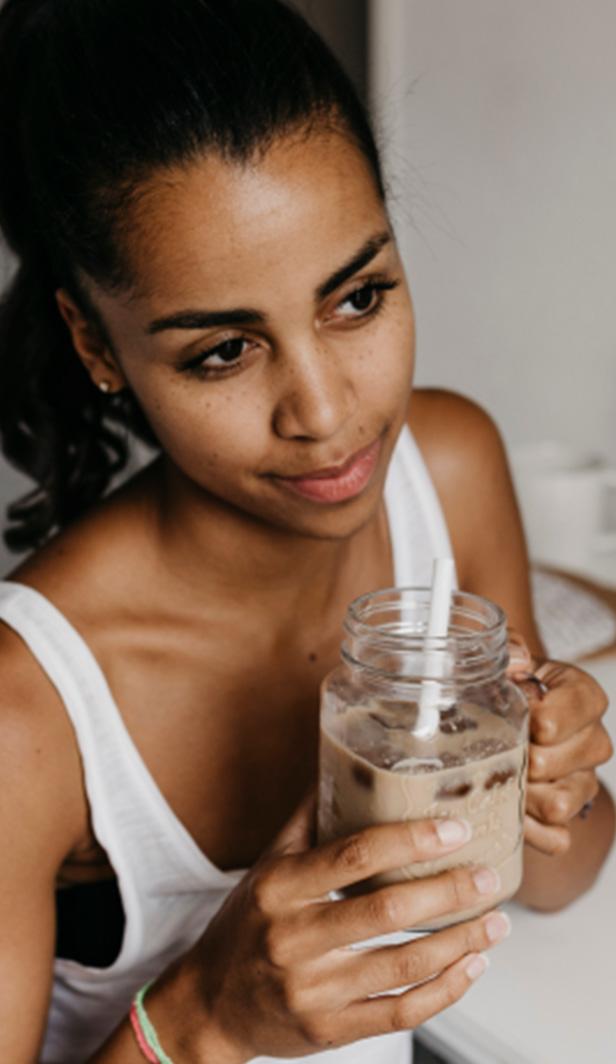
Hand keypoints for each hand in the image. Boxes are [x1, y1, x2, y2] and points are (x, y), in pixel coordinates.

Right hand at [181, 795, 508, 1060]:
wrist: (210, 1005)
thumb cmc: (247, 924)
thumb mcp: (267, 865)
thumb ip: (308, 817)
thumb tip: (345, 761)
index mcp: (280, 887)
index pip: (353, 855)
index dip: (410, 839)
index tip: (455, 828)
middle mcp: (294, 937)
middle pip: (386, 910)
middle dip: (449, 892)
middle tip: (489, 878)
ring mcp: (312, 989)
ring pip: (404, 964)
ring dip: (460, 942)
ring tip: (495, 922)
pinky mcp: (329, 1030)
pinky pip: (400, 1012)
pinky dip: (445, 991)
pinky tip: (470, 967)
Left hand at [508, 633, 612, 855]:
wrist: (505, 709)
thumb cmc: (508, 683)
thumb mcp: (508, 654)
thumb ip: (511, 647)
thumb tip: (519, 661)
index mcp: (584, 696)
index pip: (552, 720)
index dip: (521, 721)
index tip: (508, 710)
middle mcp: (594, 741)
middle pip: (550, 764)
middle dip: (514, 758)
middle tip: (492, 747)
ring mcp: (585, 781)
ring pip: (558, 804)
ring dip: (520, 794)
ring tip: (497, 777)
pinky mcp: (572, 815)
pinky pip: (558, 838)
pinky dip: (529, 830)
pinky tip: (507, 810)